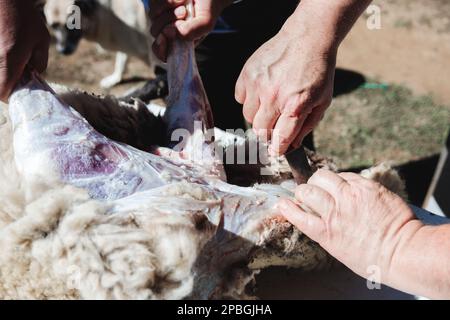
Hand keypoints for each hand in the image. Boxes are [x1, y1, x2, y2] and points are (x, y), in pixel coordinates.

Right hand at [0, 0, 49, 100]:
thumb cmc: (24, 16)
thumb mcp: (41, 41)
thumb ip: (40, 64)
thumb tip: (33, 78)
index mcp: (9, 59)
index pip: (2, 92)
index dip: (10, 96)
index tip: (19, 91)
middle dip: (6, 84)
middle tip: (18, 75)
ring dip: (3, 72)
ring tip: (14, 58)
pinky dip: (0, 63)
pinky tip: (7, 50)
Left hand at [149, 0, 231, 60]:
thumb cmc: (207, 7)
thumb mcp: (205, 23)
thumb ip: (190, 32)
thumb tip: (170, 31)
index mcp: (181, 42)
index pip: (163, 53)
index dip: (160, 49)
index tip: (163, 37)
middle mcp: (170, 31)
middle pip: (156, 32)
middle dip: (168, 20)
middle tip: (183, 12)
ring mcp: (163, 17)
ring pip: (153, 16)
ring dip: (169, 7)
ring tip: (184, 2)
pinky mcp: (159, 4)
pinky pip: (154, 4)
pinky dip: (167, 1)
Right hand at [235, 11, 335, 155]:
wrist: (307, 38)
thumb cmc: (318, 71)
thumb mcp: (322, 101)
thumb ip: (307, 126)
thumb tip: (291, 144)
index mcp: (295, 105)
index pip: (279, 139)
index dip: (277, 149)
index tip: (276, 151)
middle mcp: (274, 97)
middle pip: (260, 130)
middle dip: (268, 132)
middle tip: (276, 124)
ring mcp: (258, 84)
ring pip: (248, 116)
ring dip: (258, 115)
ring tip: (270, 103)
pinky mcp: (247, 73)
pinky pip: (240, 98)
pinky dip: (249, 99)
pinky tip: (261, 91)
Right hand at [277, 170, 421, 280]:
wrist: (402, 250)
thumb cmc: (372, 257)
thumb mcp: (338, 249)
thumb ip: (324, 230)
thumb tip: (315, 216)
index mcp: (325, 232)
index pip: (296, 213)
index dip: (286, 206)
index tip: (282, 202)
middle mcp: (333, 212)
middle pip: (306, 191)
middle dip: (303, 191)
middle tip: (308, 193)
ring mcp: (349, 197)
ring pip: (322, 176)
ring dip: (319, 180)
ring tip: (325, 185)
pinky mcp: (365, 186)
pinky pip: (345, 175)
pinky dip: (341, 179)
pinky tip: (345, 186)